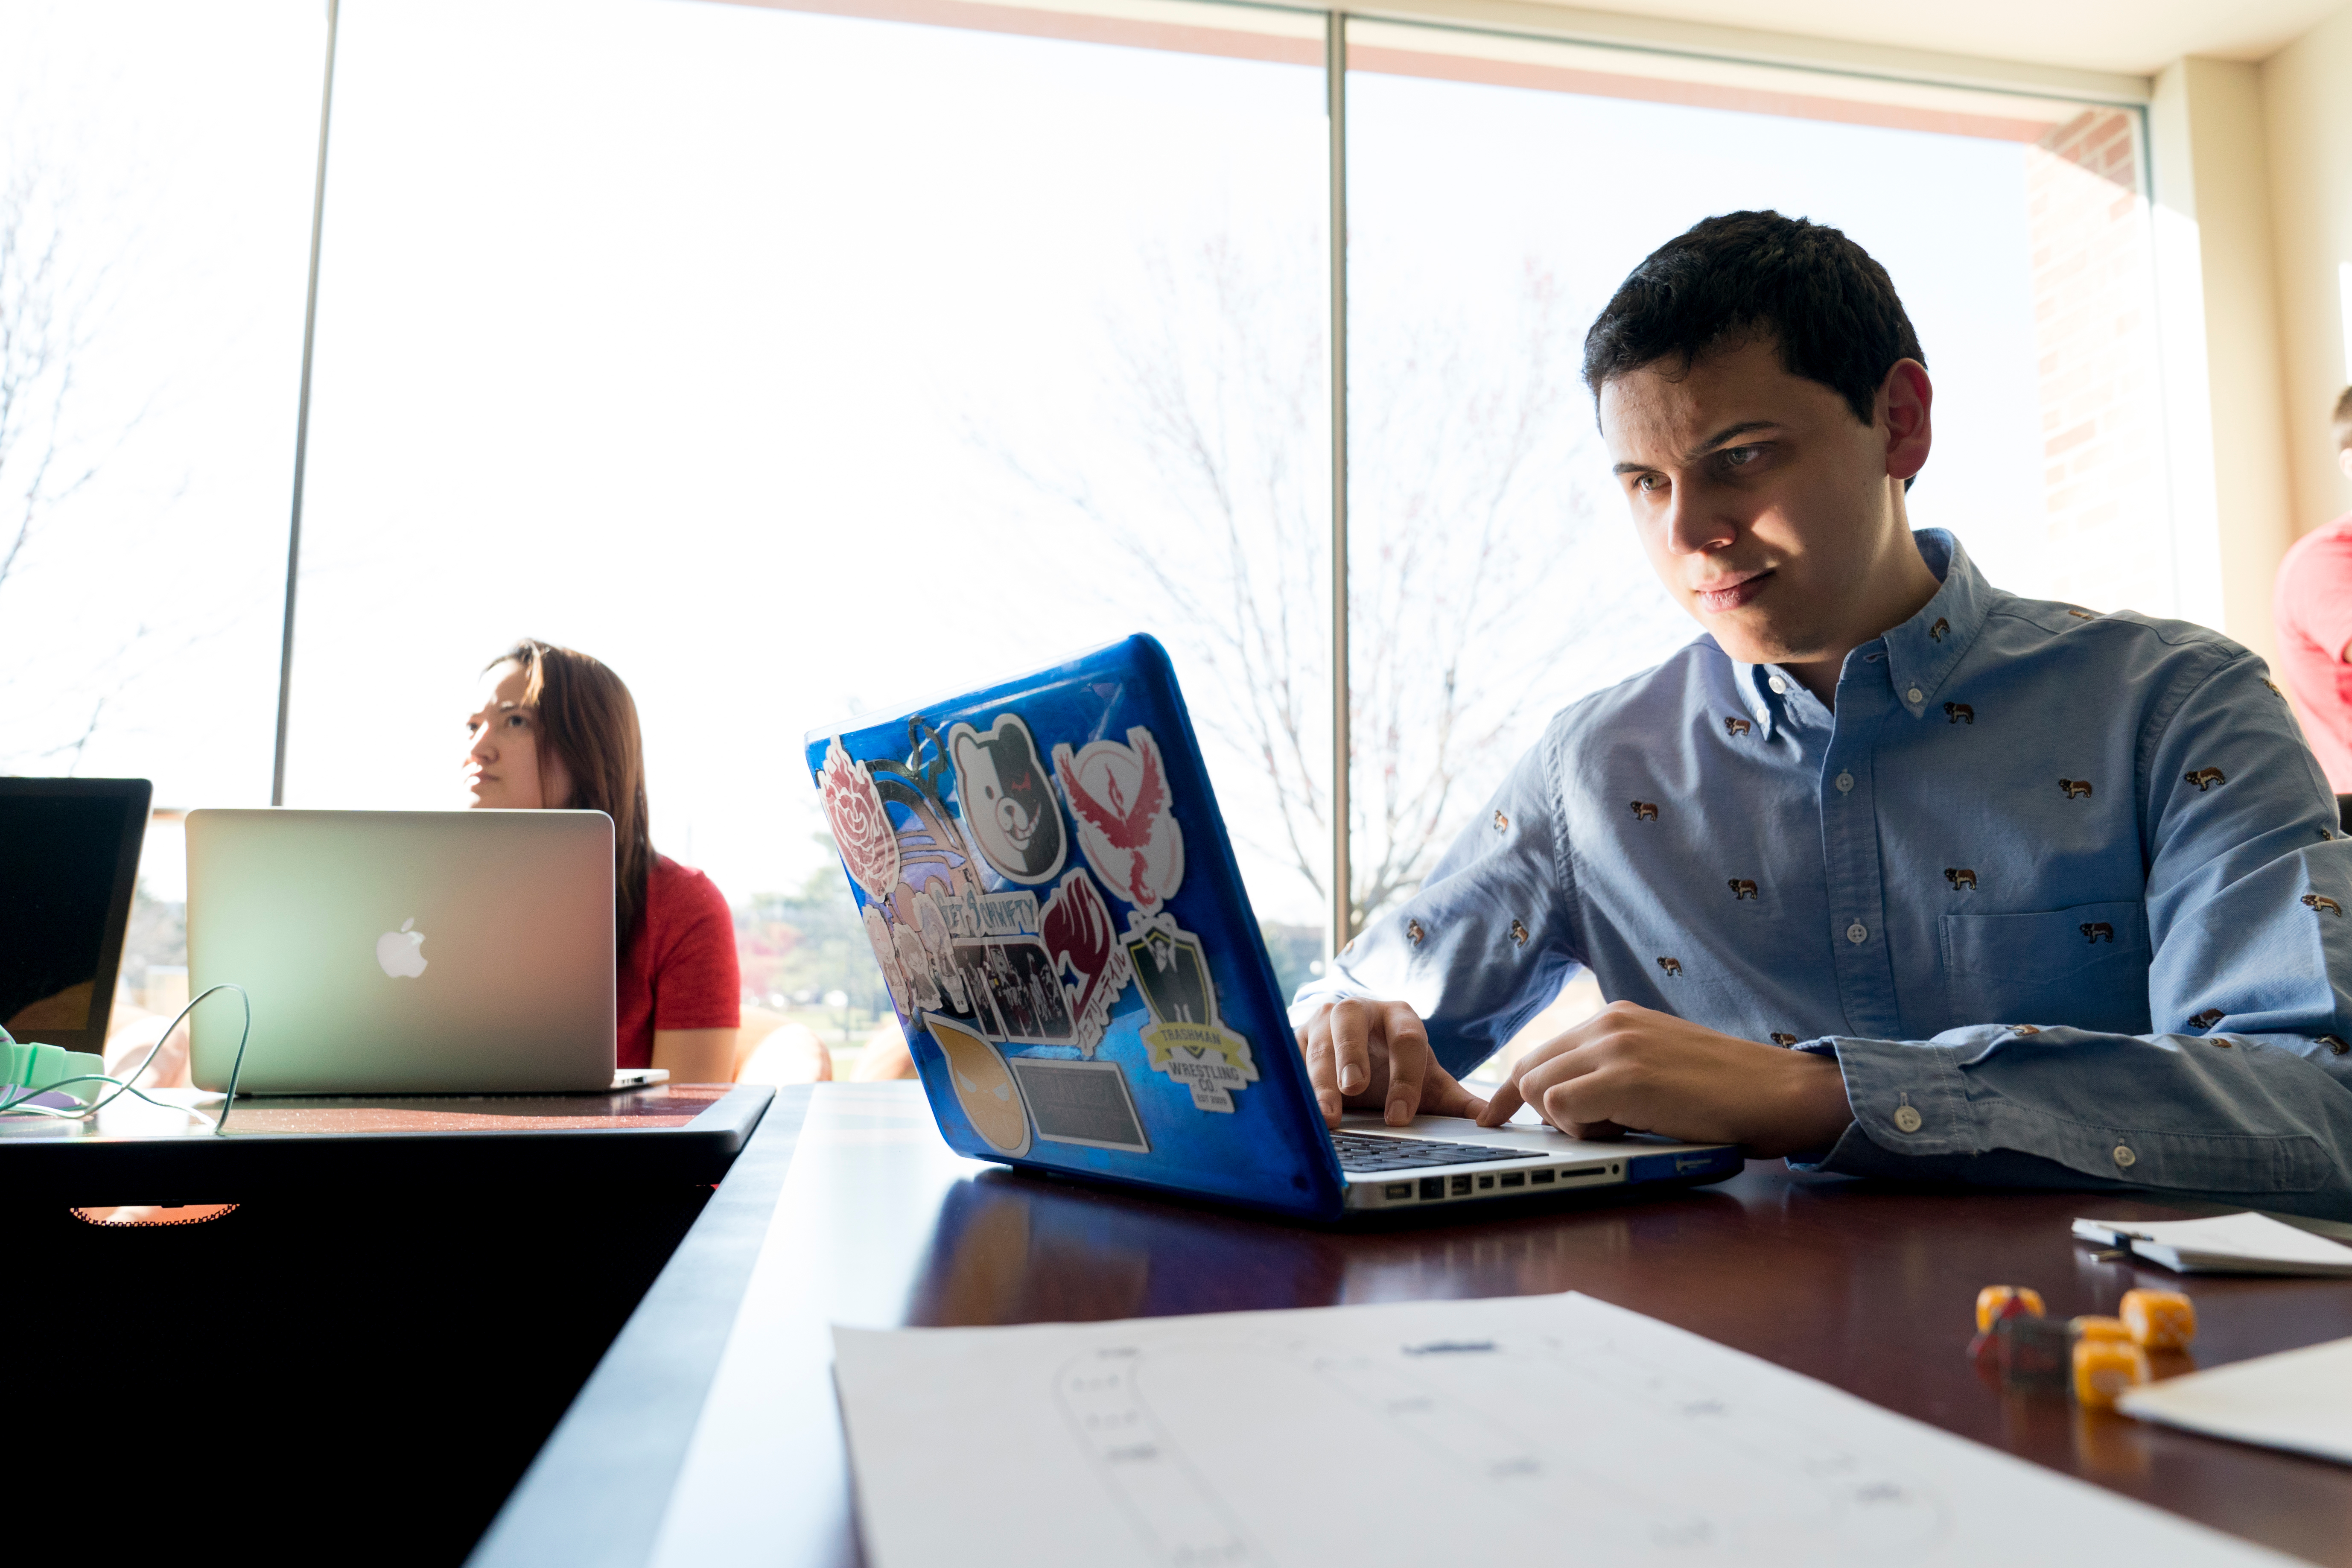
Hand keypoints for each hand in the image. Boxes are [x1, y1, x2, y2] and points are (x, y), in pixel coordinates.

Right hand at [1294, 999, 1487, 1128]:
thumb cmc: (1392, 1064)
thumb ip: (1455, 1100)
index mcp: (1399, 1017)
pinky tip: (1297, 1107)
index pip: (1406, 1039)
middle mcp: (1359, 1010)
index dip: (1405, 1078)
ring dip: (1320, 1078)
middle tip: (1355, 1089)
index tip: (1400, 1117)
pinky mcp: (1294, 1036)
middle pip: (1351, 1022)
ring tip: (1327, 1113)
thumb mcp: (1424, 1078)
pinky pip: (1289, 1056)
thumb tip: (1492, 1121)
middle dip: (1352, 1055)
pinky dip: (1292, 1081)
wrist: (1352, 1046)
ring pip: (1317, 1041)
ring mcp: (1322, 1020)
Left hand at [1475, 1001, 1851, 1157]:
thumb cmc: (1725, 1092)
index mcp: (1615, 1018)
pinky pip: (1562, 1106)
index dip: (1513, 1092)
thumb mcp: (1656, 1065)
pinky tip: (1622, 1132)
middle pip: (1530, 1071)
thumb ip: (1611, 1071)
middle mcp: (1609, 1024)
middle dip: (1543, 1113)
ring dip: (1567, 1121)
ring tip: (1619, 1129)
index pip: (1539, 1053)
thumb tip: (1564, 1102)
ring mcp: (1616, 1047)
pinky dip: (1580, 1129)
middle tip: (1593, 1132)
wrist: (1781, 1091)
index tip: (1494, 1118)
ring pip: (1540, 1088)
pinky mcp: (1626, 1077)